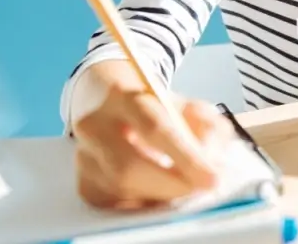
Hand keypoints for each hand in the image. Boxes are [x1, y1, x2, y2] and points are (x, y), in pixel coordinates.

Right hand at [73, 87, 231, 208]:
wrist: (115, 106)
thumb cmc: (161, 109)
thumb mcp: (192, 108)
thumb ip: (210, 130)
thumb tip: (212, 163)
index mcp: (124, 96)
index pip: (155, 128)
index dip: (186, 157)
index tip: (212, 178)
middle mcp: (96, 125)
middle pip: (129, 166)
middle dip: (171, 185)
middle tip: (199, 189)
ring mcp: (84, 155)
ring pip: (121, 188)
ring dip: (160, 194)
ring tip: (183, 185)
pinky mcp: (85, 181)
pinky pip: (116, 202)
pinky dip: (144, 201)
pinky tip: (159, 189)